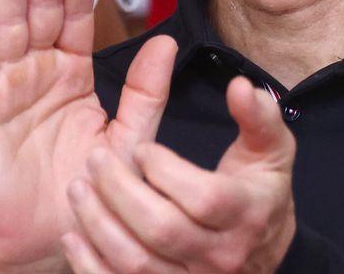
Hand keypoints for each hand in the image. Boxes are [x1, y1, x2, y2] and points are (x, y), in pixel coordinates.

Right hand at [0, 0, 177, 271]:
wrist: (44, 244)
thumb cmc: (83, 192)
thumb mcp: (128, 138)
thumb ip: (147, 92)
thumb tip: (168, 41)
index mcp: (69, 74)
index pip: (74, 16)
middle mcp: (33, 73)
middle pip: (39, 9)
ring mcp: (1, 89)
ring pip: (5, 25)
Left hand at [61, 77, 297, 273]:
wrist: (264, 252)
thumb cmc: (260, 193)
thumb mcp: (270, 150)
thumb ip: (258, 115)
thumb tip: (240, 87)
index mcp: (246, 214)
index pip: (204, 198)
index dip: (166, 171)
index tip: (142, 150)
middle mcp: (221, 255)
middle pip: (163, 229)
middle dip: (121, 190)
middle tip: (95, 160)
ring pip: (136, 263)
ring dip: (99, 225)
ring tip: (78, 190)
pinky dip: (91, 265)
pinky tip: (73, 236)